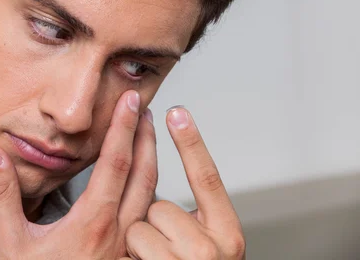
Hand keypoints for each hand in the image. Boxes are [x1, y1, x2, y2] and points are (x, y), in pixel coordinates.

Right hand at [0, 90, 157, 259]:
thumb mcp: (8, 240)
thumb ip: (2, 193)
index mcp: (91, 223)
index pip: (115, 164)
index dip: (123, 128)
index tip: (129, 101)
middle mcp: (117, 233)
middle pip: (143, 175)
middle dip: (146, 136)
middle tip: (141, 106)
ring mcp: (127, 247)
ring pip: (151, 195)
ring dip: (152, 159)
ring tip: (147, 133)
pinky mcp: (128, 256)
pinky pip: (148, 216)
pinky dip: (151, 189)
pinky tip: (145, 179)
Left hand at [121, 107, 245, 259]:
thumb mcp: (205, 249)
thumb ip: (193, 224)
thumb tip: (163, 201)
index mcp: (227, 235)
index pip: (207, 178)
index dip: (190, 143)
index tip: (178, 112)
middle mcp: (210, 250)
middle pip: (162, 206)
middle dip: (154, 224)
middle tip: (164, 250)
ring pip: (141, 225)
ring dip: (140, 244)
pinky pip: (132, 242)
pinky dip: (133, 257)